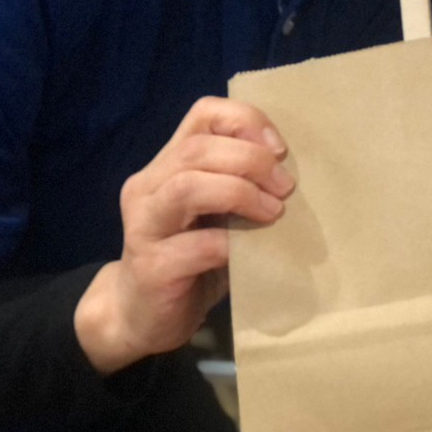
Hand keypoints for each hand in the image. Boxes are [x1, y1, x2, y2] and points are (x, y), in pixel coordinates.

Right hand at [75, 96, 295, 374]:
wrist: (142, 317)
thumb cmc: (192, 259)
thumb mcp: (219, 213)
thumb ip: (239, 184)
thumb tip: (289, 170)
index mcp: (167, 164)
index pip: (203, 114)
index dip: (246, 121)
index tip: (280, 150)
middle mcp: (147, 187)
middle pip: (198, 148)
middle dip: (250, 160)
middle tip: (285, 188)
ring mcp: (143, 226)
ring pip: (187, 186)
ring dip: (239, 193)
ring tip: (272, 212)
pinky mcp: (150, 267)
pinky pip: (193, 245)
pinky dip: (229, 243)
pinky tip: (247, 253)